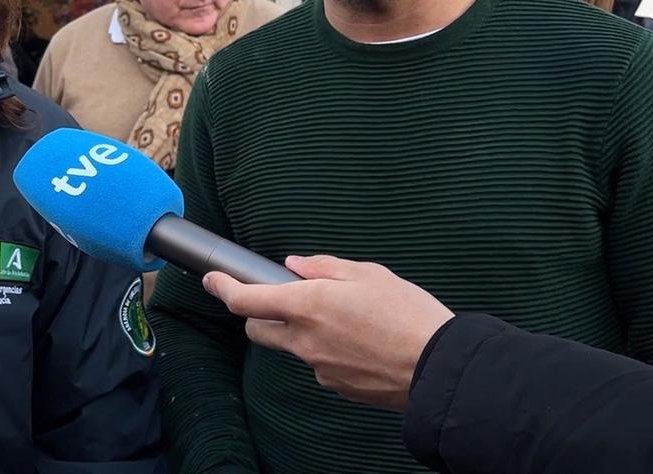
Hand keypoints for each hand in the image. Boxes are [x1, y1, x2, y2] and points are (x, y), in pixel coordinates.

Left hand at [203, 255, 453, 410]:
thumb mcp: (369, 274)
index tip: (212, 280)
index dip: (223, 289)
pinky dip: (327, 351)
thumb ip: (324, 267)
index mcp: (308, 304)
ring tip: (343, 320)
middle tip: (282, 299)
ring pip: (291, 347)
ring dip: (300, 333)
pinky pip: (319, 364)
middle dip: (259, 314)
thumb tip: (295, 265)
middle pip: (258, 329)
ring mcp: (318, 367)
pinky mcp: (336, 386)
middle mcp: (305, 339)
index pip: (246, 301)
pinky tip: (359, 343)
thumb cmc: (409, 315)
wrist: (440, 369)